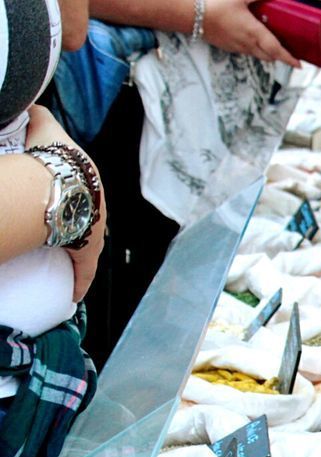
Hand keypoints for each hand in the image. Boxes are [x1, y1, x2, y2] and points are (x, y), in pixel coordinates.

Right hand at [26, 108, 105, 301]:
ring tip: (60, 259)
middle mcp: (98, 204)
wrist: (59, 183)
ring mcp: (95, 228)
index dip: (67, 191)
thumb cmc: (51, 155)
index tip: (56, 198)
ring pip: (86, 243)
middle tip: (54, 227)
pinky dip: (79, 281)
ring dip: (74, 251)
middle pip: (84, 215)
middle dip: (74, 221)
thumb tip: (28, 104)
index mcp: (88, 178)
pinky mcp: (89, 250)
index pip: (80, 185)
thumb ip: (37, 115)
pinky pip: (85, 269)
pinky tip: (74, 294)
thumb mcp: (44, 127)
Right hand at [203, 0, 300, 66]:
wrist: (189, 14)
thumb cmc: (214, 5)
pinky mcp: (226, 46)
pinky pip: (245, 51)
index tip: (299, 65)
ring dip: (266, 53)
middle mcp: (246, 44)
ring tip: (272, 45)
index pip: (276, 51)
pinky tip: (251, 38)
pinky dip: (253, 49)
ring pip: (257, 55)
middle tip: (289, 52)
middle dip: (280, 56)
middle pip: (269, 56)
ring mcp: (235, 47)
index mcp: (253, 33)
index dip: (289, 59)